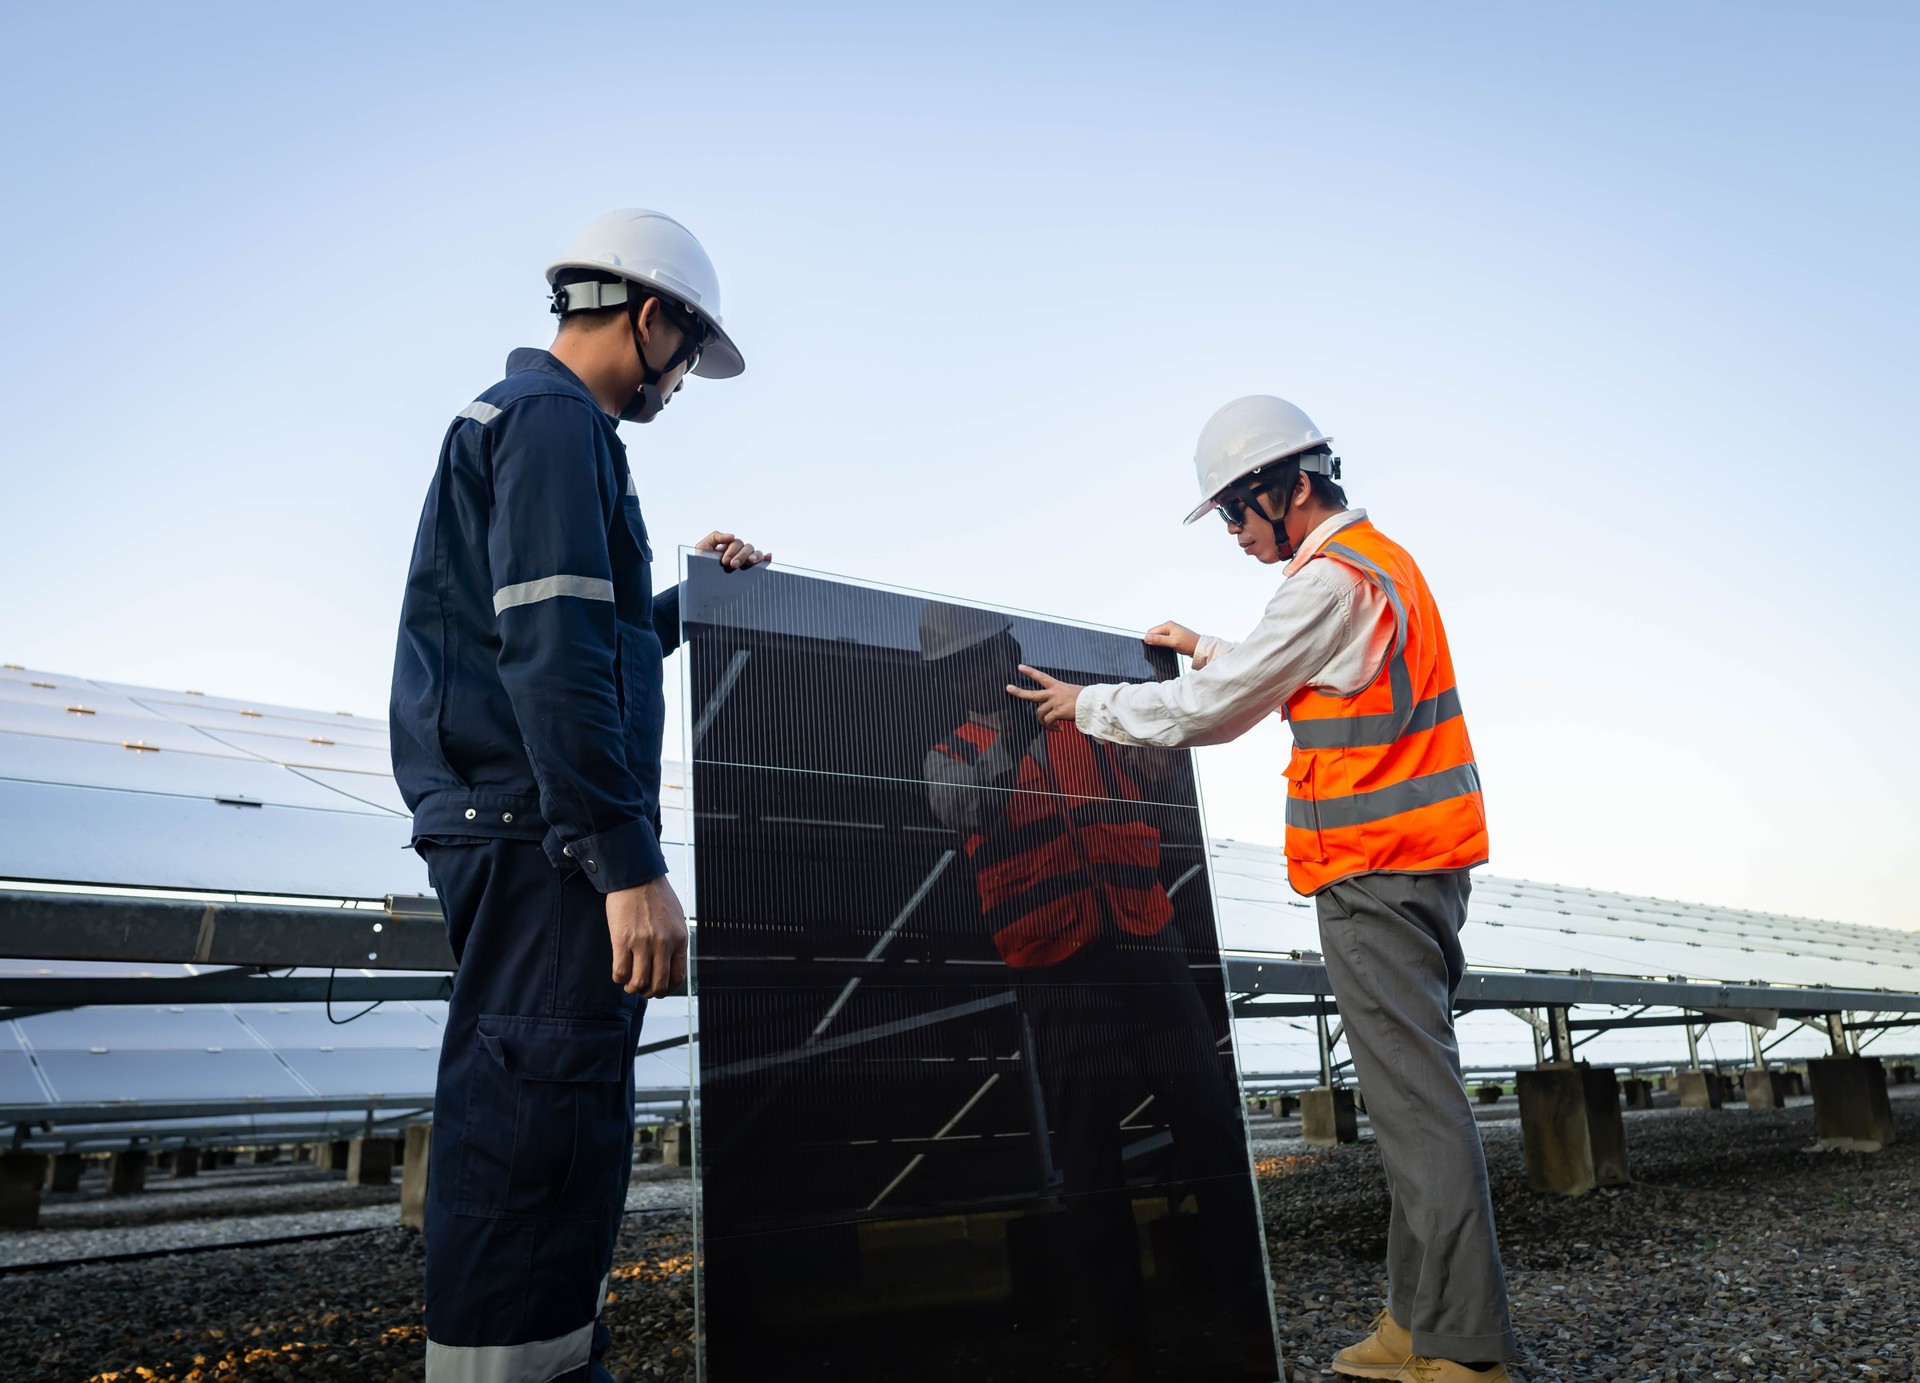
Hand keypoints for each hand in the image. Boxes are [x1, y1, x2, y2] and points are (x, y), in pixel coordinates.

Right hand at [606, 876, 687, 997]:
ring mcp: (643, 943)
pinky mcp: (622, 940)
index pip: (677, 977)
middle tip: (643, 990)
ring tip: (629, 984)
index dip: (667, 989)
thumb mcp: (676, 918)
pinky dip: (619, 978)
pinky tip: (619, 973)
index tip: (659, 989)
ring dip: (633, 988)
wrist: (636, 876)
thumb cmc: (656, 895)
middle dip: (650, 993)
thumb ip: (675, 940)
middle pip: (659, 984)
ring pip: (639, 982)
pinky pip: (620, 971)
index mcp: (679, 939)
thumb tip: (670, 963)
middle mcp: (663, 944)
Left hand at [696, 530, 770, 570]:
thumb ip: (715, 537)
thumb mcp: (702, 548)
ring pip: (755, 553)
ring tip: (751, 562)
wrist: (700, 584)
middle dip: (741, 555)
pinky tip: (768, 557)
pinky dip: (766, 558)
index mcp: (728, 547)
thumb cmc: (700, 565)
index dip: (732, 550)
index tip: (725, 561)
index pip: (736, 543)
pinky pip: (762, 562)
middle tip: (732, 565)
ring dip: (755, 556)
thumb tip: (732, 535)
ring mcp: (744, 562)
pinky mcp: (749, 572)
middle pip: (747, 547)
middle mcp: (738, 553)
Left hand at [1005, 665, 1085, 726]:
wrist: (1093, 703)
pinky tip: (1058, 729)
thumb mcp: (1074, 693)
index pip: (1041, 677)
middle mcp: (1054, 693)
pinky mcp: (1057, 712)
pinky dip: (1050, 727)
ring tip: (1051, 726)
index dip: (1030, 672)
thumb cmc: (1087, 699)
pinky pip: (1048, 721)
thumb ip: (1064, 699)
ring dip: (1043, 721)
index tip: (1019, 667)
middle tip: (1008, 688)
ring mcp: (1054, 703)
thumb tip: (1060, 710)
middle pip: (1032, 694)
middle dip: (1018, 692)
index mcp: (1058, 686)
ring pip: (1040, 713)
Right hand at [1143, 621, 1198, 656]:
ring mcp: (1171, 632)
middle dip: (1155, 642)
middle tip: (1162, 648)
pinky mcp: (1173, 637)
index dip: (1150, 640)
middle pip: (1154, 635)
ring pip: (1159, 639)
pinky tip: (1169, 649)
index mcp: (1168, 625)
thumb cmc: (1190, 644)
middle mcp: (1169, 627)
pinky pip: (1164, 641)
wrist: (1200, 648)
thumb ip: (1159, 640)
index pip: (1151, 631)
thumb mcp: (1173, 642)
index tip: (1152, 647)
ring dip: (1160, 644)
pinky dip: (1164, 645)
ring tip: (1167, 648)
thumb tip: (1146, 638)